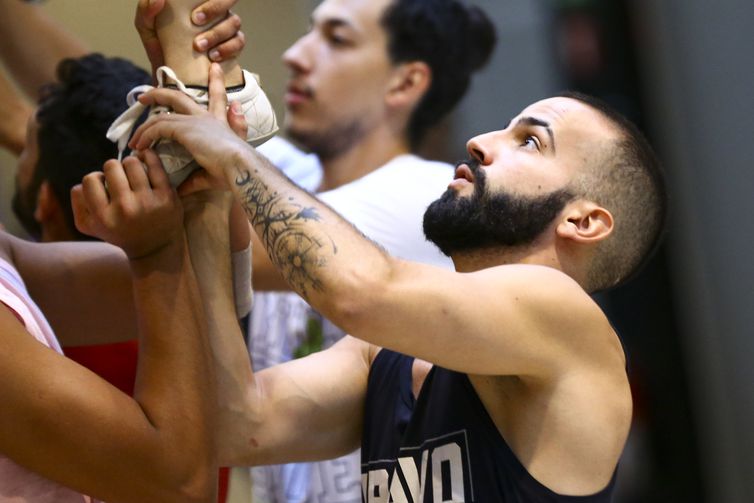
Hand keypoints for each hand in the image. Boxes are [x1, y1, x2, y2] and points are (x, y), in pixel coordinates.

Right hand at [71, 151, 182, 259]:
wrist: (155, 248)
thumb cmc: (120, 232)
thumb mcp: (90, 225)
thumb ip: (79, 201)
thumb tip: (87, 179)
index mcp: (103, 217)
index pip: (89, 179)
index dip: (96, 179)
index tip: (105, 186)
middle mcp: (125, 209)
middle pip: (111, 166)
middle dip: (114, 169)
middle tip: (122, 179)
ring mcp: (147, 202)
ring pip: (132, 162)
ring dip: (131, 164)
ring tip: (133, 173)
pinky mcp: (167, 197)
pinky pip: (155, 164)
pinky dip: (149, 156)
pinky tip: (146, 160)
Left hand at [130, 64, 248, 184]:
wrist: (241, 168)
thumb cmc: (233, 174)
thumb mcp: (212, 176)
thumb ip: (194, 180)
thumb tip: (179, 191)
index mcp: (221, 124)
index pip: (219, 99)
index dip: (217, 83)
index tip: (214, 70)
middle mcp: (207, 118)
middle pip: (180, 96)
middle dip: (161, 92)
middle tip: (146, 93)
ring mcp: (195, 121)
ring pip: (162, 114)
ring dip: (145, 126)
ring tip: (134, 136)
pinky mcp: (184, 128)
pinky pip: (158, 127)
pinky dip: (146, 136)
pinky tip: (139, 146)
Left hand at [135, 0, 242, 74]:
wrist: (171, 76)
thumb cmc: (159, 47)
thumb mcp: (146, 27)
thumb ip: (146, 10)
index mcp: (198, 4)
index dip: (212, 0)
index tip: (193, 14)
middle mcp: (215, 13)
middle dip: (215, 8)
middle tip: (196, 22)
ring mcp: (225, 30)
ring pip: (234, 22)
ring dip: (217, 33)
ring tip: (199, 46)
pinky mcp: (233, 47)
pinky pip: (238, 42)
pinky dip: (228, 48)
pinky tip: (213, 57)